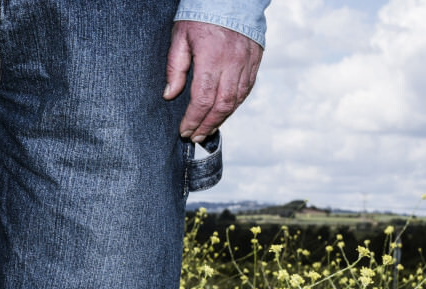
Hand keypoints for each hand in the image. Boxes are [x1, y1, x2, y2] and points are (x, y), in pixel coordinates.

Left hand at [164, 21, 263, 141]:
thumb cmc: (200, 15)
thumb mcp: (180, 37)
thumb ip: (175, 67)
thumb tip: (169, 95)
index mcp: (212, 58)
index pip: (203, 99)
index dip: (193, 119)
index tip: (184, 131)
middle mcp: (233, 63)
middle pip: (222, 105)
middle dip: (207, 125)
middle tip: (195, 137)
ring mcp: (247, 62)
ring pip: (237, 100)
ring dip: (222, 118)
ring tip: (208, 129)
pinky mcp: (255, 60)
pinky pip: (247, 88)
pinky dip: (235, 104)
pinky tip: (224, 112)